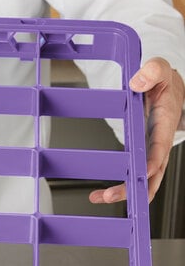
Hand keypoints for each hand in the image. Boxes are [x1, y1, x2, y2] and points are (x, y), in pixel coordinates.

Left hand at [89, 57, 184, 203]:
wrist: (167, 87)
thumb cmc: (164, 80)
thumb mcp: (160, 68)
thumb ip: (152, 71)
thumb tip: (137, 82)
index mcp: (164, 122)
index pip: (160, 147)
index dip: (152, 161)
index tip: (141, 173)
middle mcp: (160, 141)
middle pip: (153, 173)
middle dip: (135, 188)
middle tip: (109, 196)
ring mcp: (152, 151)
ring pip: (145, 179)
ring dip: (125, 192)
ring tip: (99, 198)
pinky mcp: (144, 154)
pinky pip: (136, 174)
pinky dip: (122, 186)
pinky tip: (100, 194)